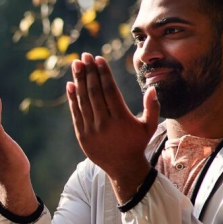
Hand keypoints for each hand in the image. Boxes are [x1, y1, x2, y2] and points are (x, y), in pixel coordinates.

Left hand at [66, 53, 156, 202]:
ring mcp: (91, 129)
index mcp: (121, 119)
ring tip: (76, 64)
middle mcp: (105, 123)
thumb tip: (152, 88)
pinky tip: (70, 84)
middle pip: (94, 92)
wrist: (122, 167)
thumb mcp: (149, 126)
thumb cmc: (137, 143)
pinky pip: (76, 113)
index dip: (103, 73)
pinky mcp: (82, 135)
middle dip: (89, 72)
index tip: (98, 59)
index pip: (109, 90)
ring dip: (79, 81)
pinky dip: (72, 98)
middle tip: (84, 56)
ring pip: (83, 100)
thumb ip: (152, 107)